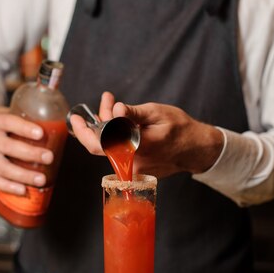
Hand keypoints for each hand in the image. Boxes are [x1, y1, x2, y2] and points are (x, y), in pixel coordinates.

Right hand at [0, 103, 53, 194]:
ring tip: (41, 179)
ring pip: (3, 168)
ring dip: (23, 175)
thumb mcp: (10, 112)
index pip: (9, 123)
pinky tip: (23, 190)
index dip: (24, 128)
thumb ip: (29, 117)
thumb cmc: (1, 121)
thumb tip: (59, 119)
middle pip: (8, 147)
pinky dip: (9, 187)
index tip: (40, 134)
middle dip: (30, 154)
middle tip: (48, 157)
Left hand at [70, 92, 224, 177]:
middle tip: (100, 103)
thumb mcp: (157, 113)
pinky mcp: (136, 168)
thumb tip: (114, 109)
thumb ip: (133, 113)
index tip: (76, 117)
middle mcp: (130, 161)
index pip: (99, 144)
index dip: (83, 131)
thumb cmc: (181, 129)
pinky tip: (122, 119)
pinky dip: (118, 135)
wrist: (197, 150)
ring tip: (114, 104)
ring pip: (111, 146)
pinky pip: (120, 151)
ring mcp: (133, 168)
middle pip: (102, 143)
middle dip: (97, 121)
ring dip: (109, 125)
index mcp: (134, 147)